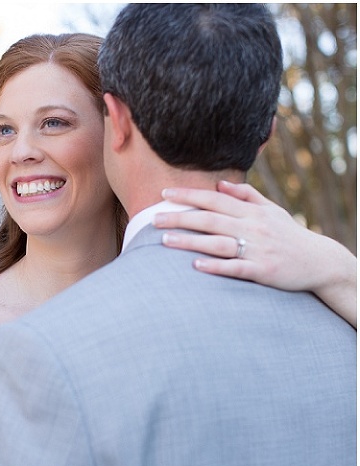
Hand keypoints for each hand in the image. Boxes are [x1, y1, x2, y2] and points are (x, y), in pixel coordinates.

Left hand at [153, 181, 356, 327]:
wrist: (320, 262)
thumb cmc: (289, 235)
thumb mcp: (272, 211)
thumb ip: (247, 196)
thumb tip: (221, 185)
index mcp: (252, 212)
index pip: (214, 200)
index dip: (189, 196)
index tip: (164, 195)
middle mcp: (253, 228)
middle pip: (210, 220)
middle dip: (180, 218)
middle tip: (153, 219)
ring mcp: (258, 249)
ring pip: (218, 243)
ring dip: (191, 242)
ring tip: (165, 241)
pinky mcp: (263, 271)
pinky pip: (236, 268)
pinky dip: (216, 267)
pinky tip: (196, 266)